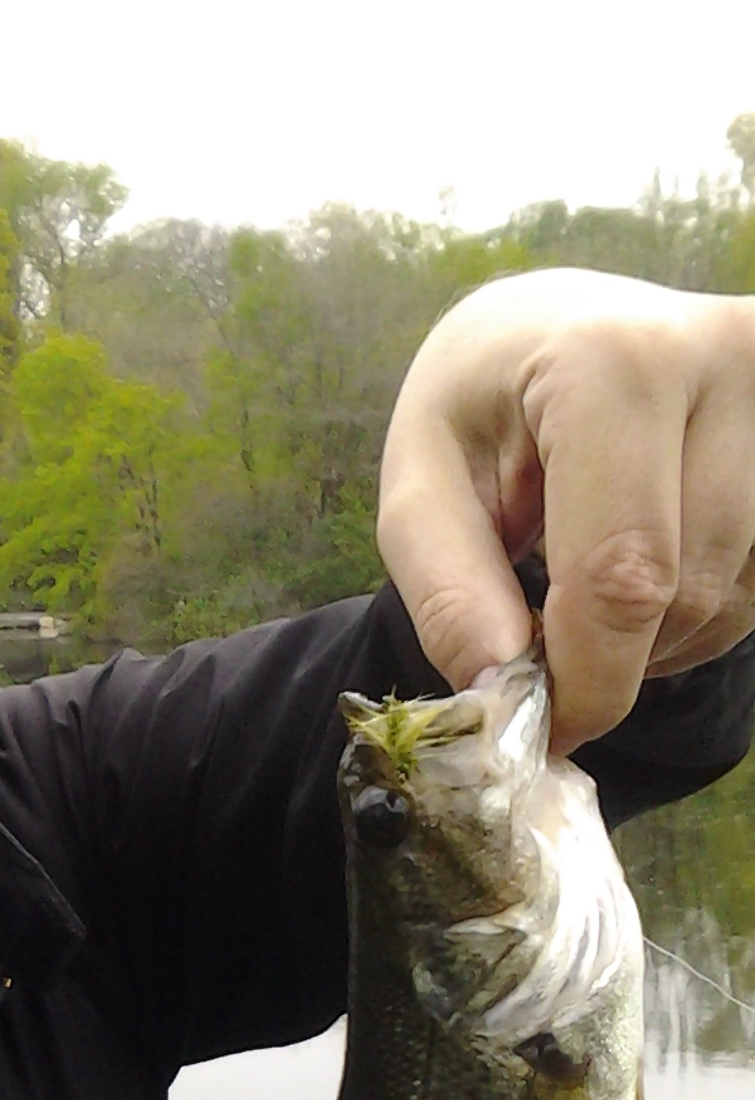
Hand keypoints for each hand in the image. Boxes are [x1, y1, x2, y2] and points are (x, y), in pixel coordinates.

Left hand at [378, 268, 754, 753]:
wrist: (555, 330)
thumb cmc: (479, 408)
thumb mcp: (418, 490)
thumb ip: (449, 594)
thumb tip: (499, 688)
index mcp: (610, 361)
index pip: (622, 567)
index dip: (590, 678)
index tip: (549, 728)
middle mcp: (725, 353)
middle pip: (688, 590)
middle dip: (615, 663)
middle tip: (549, 658)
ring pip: (737, 596)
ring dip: (659, 641)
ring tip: (591, 593)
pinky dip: (704, 613)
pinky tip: (652, 576)